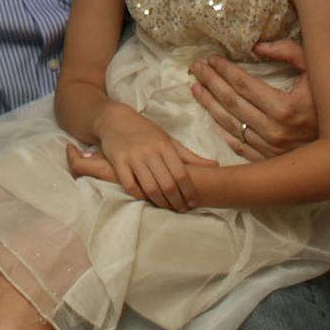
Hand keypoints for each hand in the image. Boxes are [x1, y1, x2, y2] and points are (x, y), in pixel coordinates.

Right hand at [87, 104, 214, 210]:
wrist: (115, 119)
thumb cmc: (146, 131)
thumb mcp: (168, 140)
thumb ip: (189, 156)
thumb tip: (215, 165)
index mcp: (164, 146)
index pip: (181, 173)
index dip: (189, 191)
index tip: (193, 202)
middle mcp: (149, 152)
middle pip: (167, 183)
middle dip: (177, 201)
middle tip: (182, 209)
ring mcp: (133, 157)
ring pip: (150, 187)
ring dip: (161, 202)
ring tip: (168, 207)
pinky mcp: (118, 162)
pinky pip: (130, 185)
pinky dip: (140, 196)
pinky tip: (147, 199)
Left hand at [189, 41, 316, 159]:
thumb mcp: (316, 70)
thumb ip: (289, 52)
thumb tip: (258, 47)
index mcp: (285, 108)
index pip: (243, 84)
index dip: (224, 70)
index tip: (211, 59)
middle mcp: (275, 131)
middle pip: (231, 102)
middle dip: (210, 82)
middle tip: (196, 68)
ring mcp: (270, 149)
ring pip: (230, 123)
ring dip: (209, 104)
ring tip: (196, 88)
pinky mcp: (269, 161)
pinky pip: (238, 145)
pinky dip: (222, 130)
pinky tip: (212, 116)